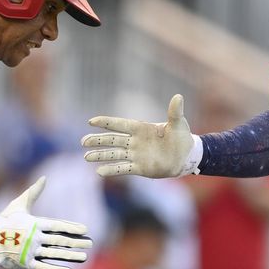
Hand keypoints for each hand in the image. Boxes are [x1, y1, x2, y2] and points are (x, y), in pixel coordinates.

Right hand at [0, 176, 91, 268]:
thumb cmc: (4, 220)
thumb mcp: (19, 204)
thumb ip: (33, 192)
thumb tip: (44, 177)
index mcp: (35, 223)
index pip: (58, 225)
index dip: (72, 227)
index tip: (85, 229)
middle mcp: (34, 237)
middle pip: (59, 240)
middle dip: (76, 242)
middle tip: (90, 244)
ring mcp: (30, 251)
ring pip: (54, 254)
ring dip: (70, 256)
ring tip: (84, 257)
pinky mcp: (24, 263)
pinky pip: (43, 267)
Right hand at [82, 94, 198, 177]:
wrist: (185, 157)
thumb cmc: (181, 138)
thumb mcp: (178, 124)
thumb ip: (175, 112)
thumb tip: (178, 96)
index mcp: (141, 128)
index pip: (121, 124)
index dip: (107, 122)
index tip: (91, 121)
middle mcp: (135, 141)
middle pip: (113, 140)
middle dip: (98, 140)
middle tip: (83, 141)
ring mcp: (136, 155)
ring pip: (114, 154)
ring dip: (101, 155)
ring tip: (86, 157)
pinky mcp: (140, 168)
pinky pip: (123, 168)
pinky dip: (112, 170)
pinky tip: (99, 172)